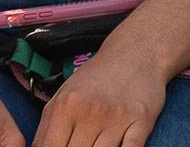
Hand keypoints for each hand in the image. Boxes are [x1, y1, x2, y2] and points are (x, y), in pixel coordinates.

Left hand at [33, 43, 167, 146]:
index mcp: (66, 105)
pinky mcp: (142, 122)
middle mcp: (90, 111)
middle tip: (78, 144)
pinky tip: (117, 145)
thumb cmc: (97, 78)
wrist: (135, 52)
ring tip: (95, 144)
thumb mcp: (65, 95)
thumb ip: (47, 128)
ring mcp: (117, 118)